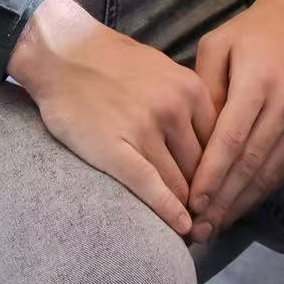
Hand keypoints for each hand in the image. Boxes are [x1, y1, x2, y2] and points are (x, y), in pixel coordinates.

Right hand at [9, 0, 217, 236]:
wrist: (61, 54)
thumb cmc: (110, 62)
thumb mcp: (162, 71)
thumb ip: (187, 101)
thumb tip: (210, 139)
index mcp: (190, 89)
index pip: (220, 143)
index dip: (221, 172)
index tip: (222, 191)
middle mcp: (175, 110)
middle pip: (202, 167)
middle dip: (207, 195)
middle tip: (212, 219)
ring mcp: (146, 130)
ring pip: (179, 183)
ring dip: (188, 208)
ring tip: (197, 230)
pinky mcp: (117, 150)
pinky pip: (151, 189)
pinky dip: (169, 213)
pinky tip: (181, 228)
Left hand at [187, 0, 283, 241]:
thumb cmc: (249, 31)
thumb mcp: (216, 46)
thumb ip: (203, 91)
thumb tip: (192, 143)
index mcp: (259, 81)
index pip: (232, 139)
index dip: (211, 176)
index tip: (190, 204)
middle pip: (251, 163)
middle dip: (222, 201)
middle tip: (196, 230)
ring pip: (269, 172)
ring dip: (240, 204)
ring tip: (213, 227)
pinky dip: (260, 191)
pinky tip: (239, 206)